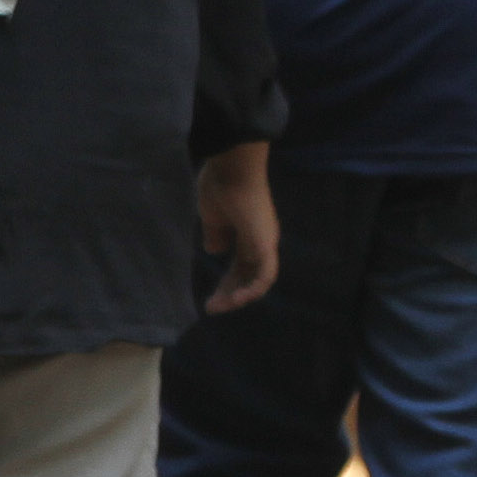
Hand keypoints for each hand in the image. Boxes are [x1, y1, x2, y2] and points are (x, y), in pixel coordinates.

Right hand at [198, 142, 280, 311]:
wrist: (230, 168)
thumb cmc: (219, 186)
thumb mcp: (212, 217)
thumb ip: (215, 235)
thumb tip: (215, 250)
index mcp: (248, 234)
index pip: (240, 267)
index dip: (226, 284)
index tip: (209, 299)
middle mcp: (260, 241)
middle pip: (247, 277)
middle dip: (229, 294)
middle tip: (211, 308)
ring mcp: (265, 243)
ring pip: (257, 280)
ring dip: (238, 296)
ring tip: (219, 307)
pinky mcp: (266, 244)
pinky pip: (265, 276)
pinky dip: (252, 290)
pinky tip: (236, 300)